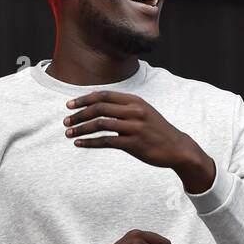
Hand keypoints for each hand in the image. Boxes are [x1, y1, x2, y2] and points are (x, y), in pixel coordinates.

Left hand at [63, 92, 215, 191]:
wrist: (177, 148)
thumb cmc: (156, 130)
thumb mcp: (143, 111)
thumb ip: (123, 107)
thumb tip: (98, 105)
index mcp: (134, 101)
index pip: (103, 95)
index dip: (83, 99)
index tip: (69, 105)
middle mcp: (134, 111)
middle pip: (99, 108)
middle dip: (78, 114)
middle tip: (65, 121)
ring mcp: (134, 128)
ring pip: (100, 124)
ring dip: (81, 128)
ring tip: (69, 133)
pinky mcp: (134, 144)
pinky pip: (106, 142)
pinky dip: (90, 142)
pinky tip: (79, 143)